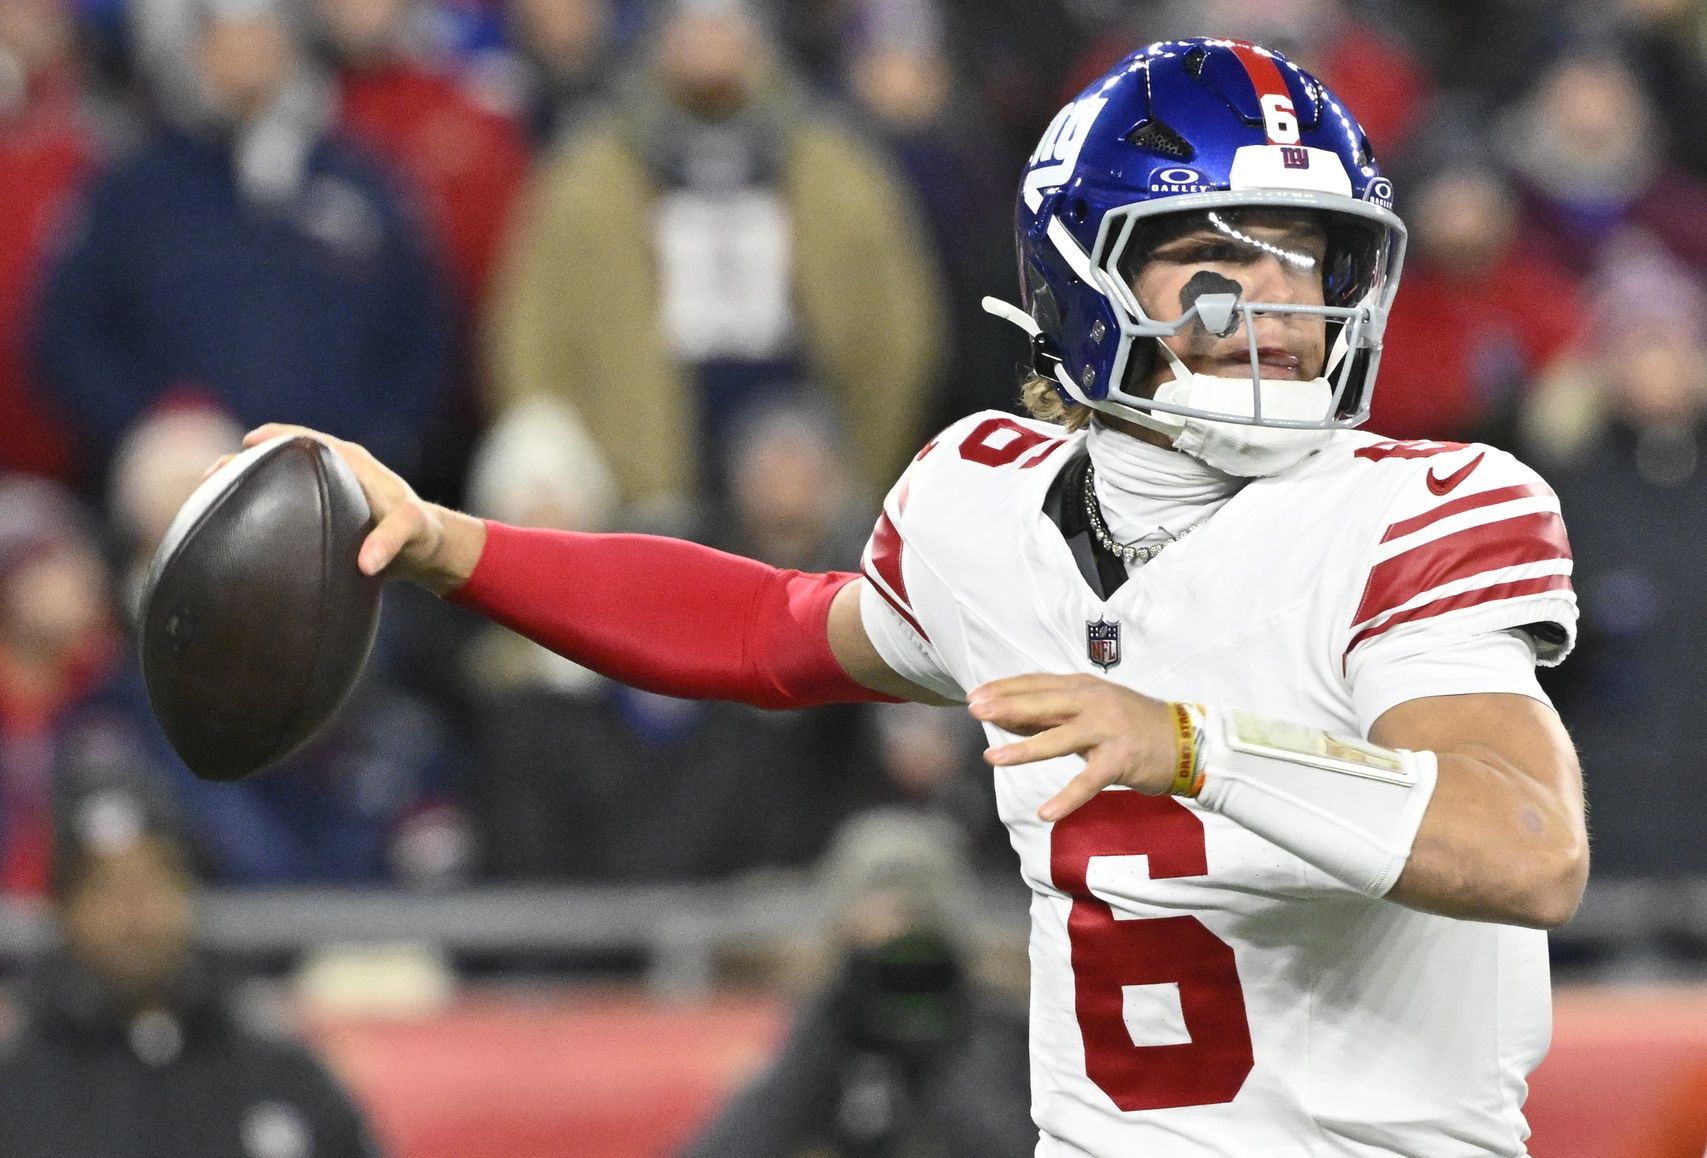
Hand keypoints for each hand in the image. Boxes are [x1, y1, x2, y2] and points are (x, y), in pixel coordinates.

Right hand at [207, 424, 484, 591]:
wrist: (429, 552)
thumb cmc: (423, 535)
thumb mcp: (412, 533)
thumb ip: (391, 542)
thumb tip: (366, 563)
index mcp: (351, 463)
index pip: (306, 440)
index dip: (275, 438)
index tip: (246, 444)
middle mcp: (334, 471)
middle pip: (282, 458)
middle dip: (245, 462)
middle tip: (210, 476)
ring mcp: (325, 492)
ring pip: (278, 481)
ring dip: (246, 485)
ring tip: (208, 500)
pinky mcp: (321, 514)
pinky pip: (283, 504)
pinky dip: (259, 509)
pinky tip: (235, 529)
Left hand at [968, 674, 1177, 821]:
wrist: (1187, 741)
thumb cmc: (1132, 725)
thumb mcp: (1092, 709)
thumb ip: (1054, 713)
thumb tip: (1008, 716)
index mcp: (1084, 687)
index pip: (1037, 683)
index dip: (1004, 688)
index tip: (974, 693)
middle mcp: (1094, 702)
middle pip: (1043, 703)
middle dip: (1006, 707)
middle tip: (973, 711)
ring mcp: (1108, 730)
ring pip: (1059, 739)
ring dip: (1024, 750)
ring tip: (992, 758)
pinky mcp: (1121, 759)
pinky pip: (1088, 781)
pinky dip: (1067, 799)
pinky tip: (1045, 813)